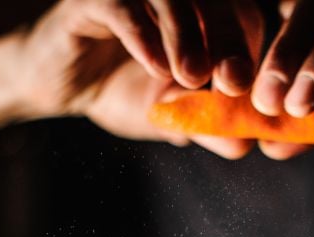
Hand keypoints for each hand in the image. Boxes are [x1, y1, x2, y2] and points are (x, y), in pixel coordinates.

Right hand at [18, 0, 264, 157]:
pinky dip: (142, 36)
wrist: (58, 84)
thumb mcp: (169, 115)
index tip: (255, 92)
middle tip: (234, 81)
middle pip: (214, 0)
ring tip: (191, 76)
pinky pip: (122, 7)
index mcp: (201, 12)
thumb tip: (243, 145)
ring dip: (186, 35)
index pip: (243, 16)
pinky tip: (154, 68)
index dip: (253, 50)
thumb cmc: (123, 90)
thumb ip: (206, 125)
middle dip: (229, 40)